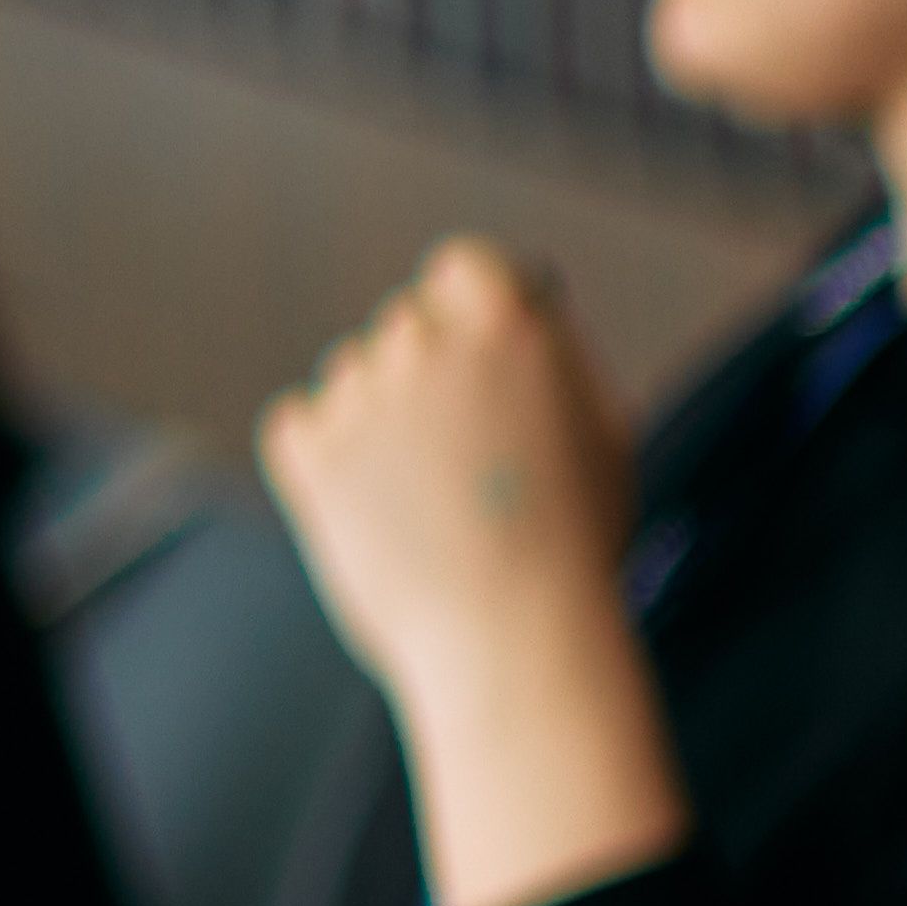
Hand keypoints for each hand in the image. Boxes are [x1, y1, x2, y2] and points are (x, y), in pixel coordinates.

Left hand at [260, 240, 641, 698]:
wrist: (512, 641)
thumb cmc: (572, 549)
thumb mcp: (606, 435)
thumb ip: (558, 361)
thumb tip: (525, 322)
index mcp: (506, 326)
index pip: (463, 264)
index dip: (469, 305)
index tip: (478, 343)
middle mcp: (424, 344)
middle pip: (407, 326)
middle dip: (429, 377)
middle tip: (464, 454)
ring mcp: (359, 395)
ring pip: (353, 374)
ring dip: (380, 419)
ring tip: (427, 497)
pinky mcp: (308, 452)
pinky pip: (299, 423)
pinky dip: (325, 455)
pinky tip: (373, 502)